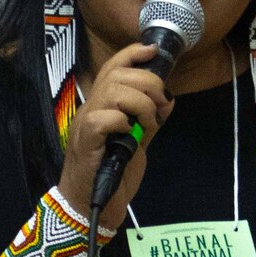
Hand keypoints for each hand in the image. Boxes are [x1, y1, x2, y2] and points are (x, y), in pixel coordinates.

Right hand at [57, 43, 174, 231]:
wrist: (91, 206)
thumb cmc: (112, 174)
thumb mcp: (138, 142)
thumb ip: (150, 120)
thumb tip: (169, 98)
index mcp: (103, 105)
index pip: (113, 66)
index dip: (133, 53)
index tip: (154, 50)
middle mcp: (91, 107)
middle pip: (117, 74)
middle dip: (148, 82)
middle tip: (160, 105)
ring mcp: (86, 123)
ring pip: (113, 91)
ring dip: (140, 104)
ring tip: (147, 124)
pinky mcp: (86, 140)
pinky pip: (104, 118)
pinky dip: (123, 122)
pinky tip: (130, 137)